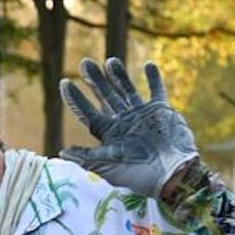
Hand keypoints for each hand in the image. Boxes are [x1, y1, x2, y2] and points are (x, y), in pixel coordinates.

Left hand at [59, 58, 198, 197]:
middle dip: (95, 81)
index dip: (75, 100)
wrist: (172, 173)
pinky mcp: (161, 111)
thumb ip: (86, 157)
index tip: (65, 83)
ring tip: (110, 61)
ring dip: (119, 76)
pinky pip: (157, 90)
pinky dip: (153, 78)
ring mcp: (142, 115)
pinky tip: (148, 65)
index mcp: (109, 135)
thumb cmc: (138, 173)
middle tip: (84, 62)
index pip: (87, 114)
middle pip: (105, 97)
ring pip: (127, 91)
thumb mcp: (107, 166)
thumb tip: (63, 151)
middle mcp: (124, 123)